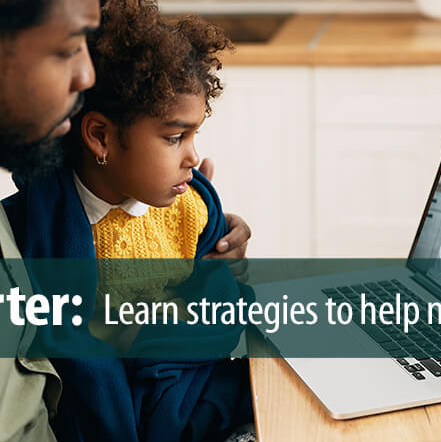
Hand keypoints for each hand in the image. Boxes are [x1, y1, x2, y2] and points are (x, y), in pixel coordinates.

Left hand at [197, 158, 250, 281]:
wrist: (195, 244)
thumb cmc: (202, 222)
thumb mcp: (204, 203)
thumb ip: (208, 183)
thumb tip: (208, 158)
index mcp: (236, 226)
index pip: (244, 232)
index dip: (233, 239)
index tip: (217, 244)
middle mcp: (240, 244)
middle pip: (241, 253)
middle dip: (224, 259)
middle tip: (204, 262)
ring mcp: (237, 260)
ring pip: (239, 269)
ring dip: (222, 271)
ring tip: (203, 273)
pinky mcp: (231, 274)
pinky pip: (235, 281)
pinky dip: (224, 282)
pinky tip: (208, 283)